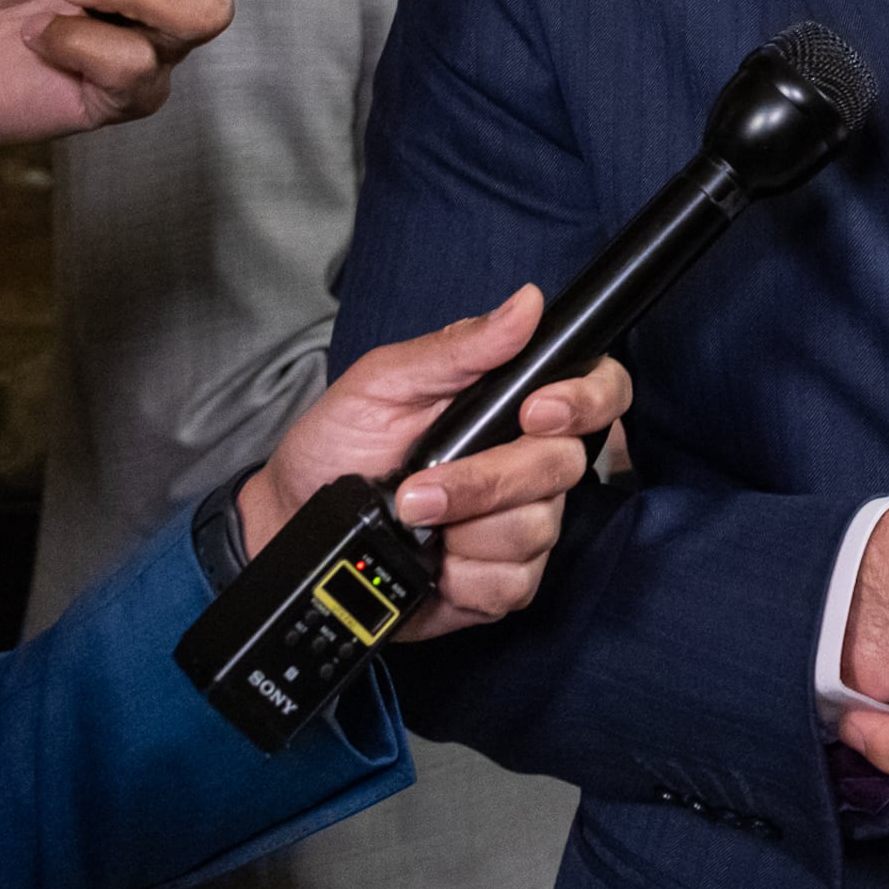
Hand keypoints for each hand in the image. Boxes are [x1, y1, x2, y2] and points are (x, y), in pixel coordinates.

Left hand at [241, 284, 628, 641]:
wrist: (290, 522)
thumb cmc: (338, 443)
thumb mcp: (384, 382)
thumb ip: (458, 347)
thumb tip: (527, 304)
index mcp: (511, 404)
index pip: (598, 391)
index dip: (586, 400)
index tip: (535, 411)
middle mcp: (529, 462)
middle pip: (564, 466)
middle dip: (489, 479)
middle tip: (421, 485)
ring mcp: (520, 524)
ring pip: (537, 528)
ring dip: (467, 528)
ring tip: (414, 520)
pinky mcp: (501, 584)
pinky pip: (513, 584)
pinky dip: (466, 577)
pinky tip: (434, 562)